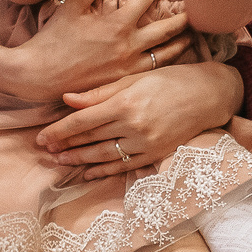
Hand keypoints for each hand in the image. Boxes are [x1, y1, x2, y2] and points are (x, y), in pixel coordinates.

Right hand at [14, 0, 192, 94]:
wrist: (39, 75)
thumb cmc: (54, 39)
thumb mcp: (72, 4)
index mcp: (117, 25)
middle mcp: (128, 47)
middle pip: (167, 29)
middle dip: (183, 17)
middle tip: (197, 7)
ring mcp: (128, 67)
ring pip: (166, 54)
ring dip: (181, 42)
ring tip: (191, 34)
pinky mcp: (124, 83)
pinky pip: (153, 71)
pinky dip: (167, 63)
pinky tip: (171, 59)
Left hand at [43, 60, 242, 179]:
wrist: (209, 95)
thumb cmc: (171, 80)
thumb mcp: (136, 78)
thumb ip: (101, 92)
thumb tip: (68, 100)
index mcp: (126, 102)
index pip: (83, 120)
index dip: (60, 130)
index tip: (42, 137)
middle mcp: (134, 125)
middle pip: (90, 139)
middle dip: (65, 145)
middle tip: (45, 151)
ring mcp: (145, 143)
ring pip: (103, 156)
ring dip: (79, 160)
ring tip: (61, 161)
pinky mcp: (155, 155)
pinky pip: (123, 166)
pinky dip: (104, 171)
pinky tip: (88, 173)